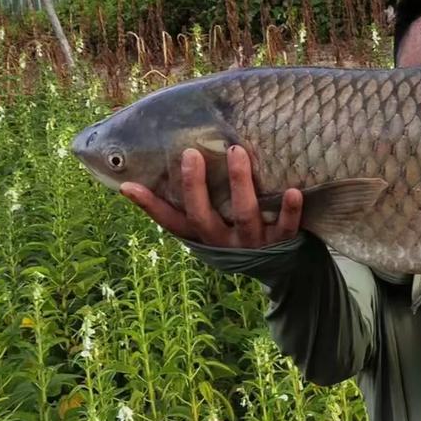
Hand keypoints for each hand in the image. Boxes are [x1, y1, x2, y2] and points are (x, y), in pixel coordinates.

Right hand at [120, 145, 303, 248]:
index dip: (149, 206)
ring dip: (240, 183)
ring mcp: (252, 243)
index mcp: (204, 236)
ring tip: (238, 152)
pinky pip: (286, 227)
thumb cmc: (240, 230)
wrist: (284, 267)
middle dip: (195, 186)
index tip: (128, 185)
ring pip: (244, 215)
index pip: (171, 222)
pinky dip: (288, 210)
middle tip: (191, 153)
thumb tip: (159, 167)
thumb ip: (196, 199)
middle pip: (203, 216)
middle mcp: (223, 241)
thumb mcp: (215, 221)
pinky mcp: (282, 243)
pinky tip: (292, 191)